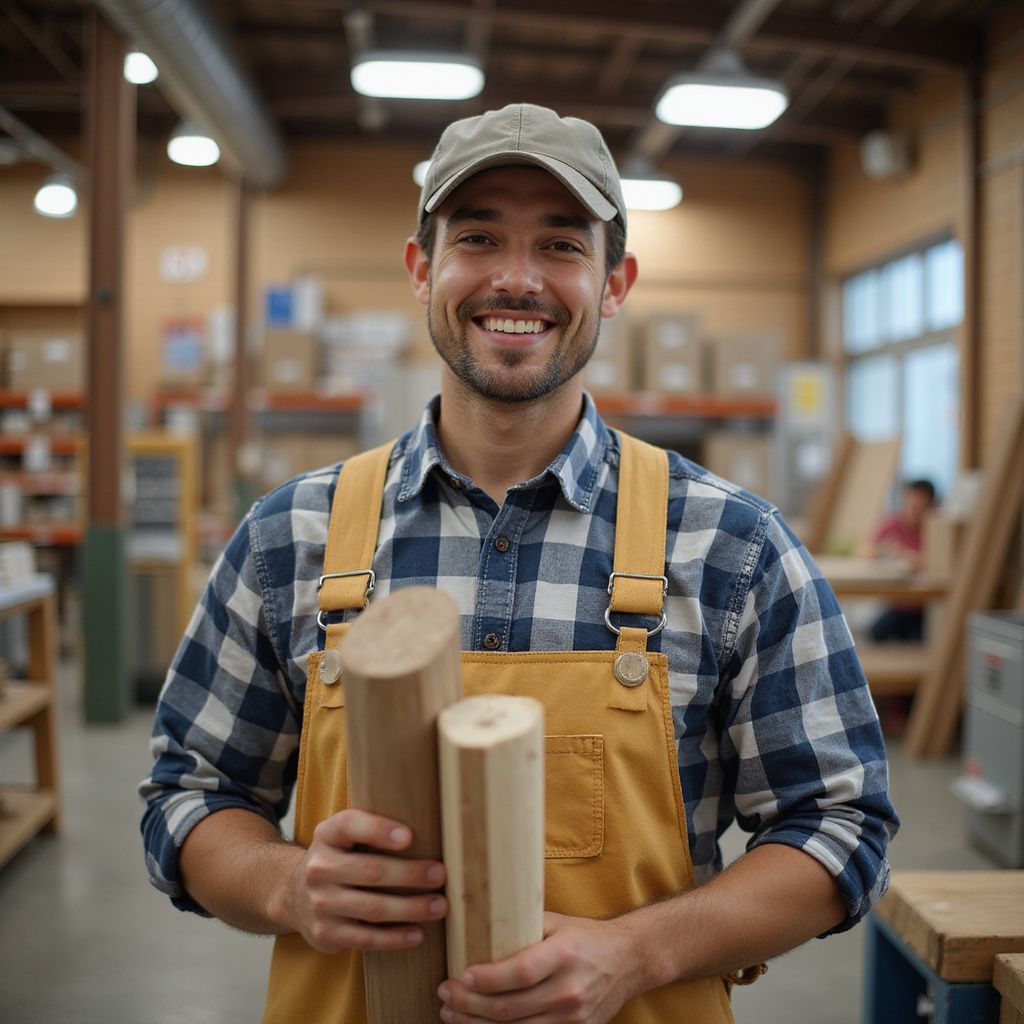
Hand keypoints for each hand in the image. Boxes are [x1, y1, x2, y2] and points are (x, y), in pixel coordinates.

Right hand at [279, 808, 446, 953]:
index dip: (378, 830)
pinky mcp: (326, 933)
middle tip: (440, 875)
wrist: (294, 894)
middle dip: (410, 874)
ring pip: (372, 908)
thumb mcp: (344, 836)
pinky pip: (366, 938)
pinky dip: (395, 938)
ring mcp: (320, 903)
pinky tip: (418, 933)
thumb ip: (372, 828)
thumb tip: (431, 829)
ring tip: (439, 906)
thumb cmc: (339, 858)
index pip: (349, 826)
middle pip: (371, 871)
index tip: (409, 836)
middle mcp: (319, 868)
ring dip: (410, 908)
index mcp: (327, 835)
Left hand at [437, 911, 642, 1022]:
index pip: (520, 972)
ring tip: (451, 1015)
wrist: (628, 960)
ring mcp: (573, 1018)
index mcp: (564, 954)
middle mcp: (569, 989)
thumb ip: (523, 927)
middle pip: (511, 1007)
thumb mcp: (557, 922)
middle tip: (444, 994)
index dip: (488, 979)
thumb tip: (478, 923)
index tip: (461, 975)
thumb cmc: (585, 936)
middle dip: (470, 1005)